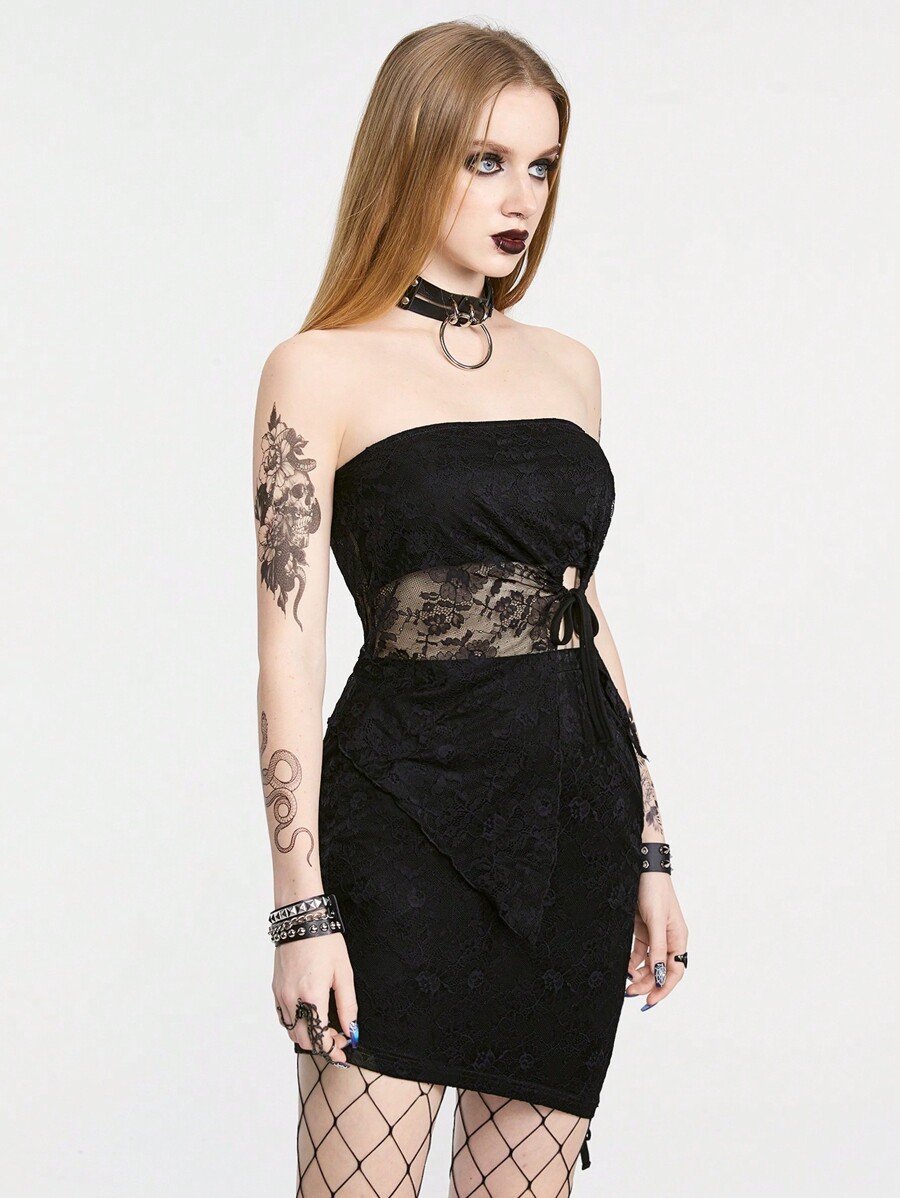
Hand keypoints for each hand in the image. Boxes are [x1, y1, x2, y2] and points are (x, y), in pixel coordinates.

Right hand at [273, 932, 357, 1063]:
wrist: (301, 920)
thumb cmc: (324, 942)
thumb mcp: (344, 973)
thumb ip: (348, 1005)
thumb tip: (352, 1030)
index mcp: (311, 996)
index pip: (319, 1039)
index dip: (332, 1050)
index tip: (343, 1050)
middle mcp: (292, 1000)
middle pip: (304, 1041)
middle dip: (322, 1044)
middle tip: (339, 1035)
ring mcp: (280, 995)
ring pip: (291, 1031)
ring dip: (309, 1035)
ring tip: (326, 1024)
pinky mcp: (275, 989)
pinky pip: (283, 1017)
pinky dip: (296, 1024)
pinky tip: (309, 1014)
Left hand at [625, 871, 687, 1009]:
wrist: (641, 868)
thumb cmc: (654, 890)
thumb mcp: (656, 920)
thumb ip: (658, 948)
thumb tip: (659, 974)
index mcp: (678, 938)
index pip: (675, 971)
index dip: (664, 988)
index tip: (651, 1000)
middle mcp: (668, 939)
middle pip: (660, 970)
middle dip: (648, 983)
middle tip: (631, 993)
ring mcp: (655, 935)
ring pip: (649, 963)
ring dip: (639, 975)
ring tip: (626, 985)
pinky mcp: (642, 930)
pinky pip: (638, 953)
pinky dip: (632, 962)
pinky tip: (624, 969)